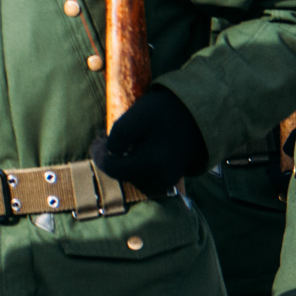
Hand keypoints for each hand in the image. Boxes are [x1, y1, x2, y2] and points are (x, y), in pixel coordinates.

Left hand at [91, 86, 208, 191]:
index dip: (99, 154)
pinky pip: (144, 179)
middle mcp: (161, 179)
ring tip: (122, 143)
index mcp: (153, 163)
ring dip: (123, 164)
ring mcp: (166, 182)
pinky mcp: (169, 181)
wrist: (196, 118)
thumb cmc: (164, 113)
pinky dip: (135, 167)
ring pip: (132, 179)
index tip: (98, 137)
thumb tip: (111, 154)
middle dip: (111, 158)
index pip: (113, 169)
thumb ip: (120, 135)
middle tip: (106, 136)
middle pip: (122, 175)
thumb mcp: (139, 114)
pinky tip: (135, 150)